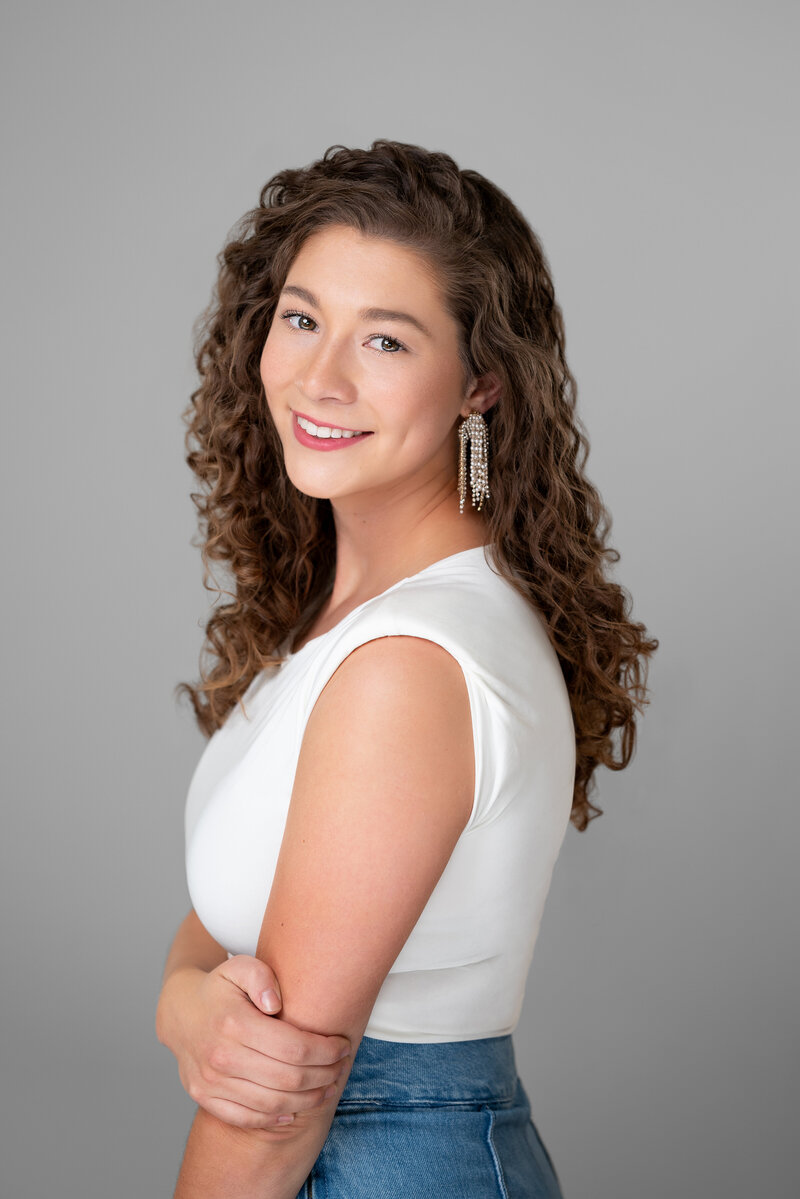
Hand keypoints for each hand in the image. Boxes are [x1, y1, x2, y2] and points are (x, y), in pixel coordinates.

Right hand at [157, 954, 350, 1129]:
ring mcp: (211, 1081)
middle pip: (287, 1079)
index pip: (293, 1048)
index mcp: (234, 1023)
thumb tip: (276, 1003)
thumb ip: (261, 976)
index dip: (325, 1051)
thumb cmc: (220, 988)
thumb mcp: (240, 967)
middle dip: (323, 1076)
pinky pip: (245, 1118)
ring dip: (306, 1100)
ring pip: (271, 1103)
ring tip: (326, 1088)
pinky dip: (273, 1119)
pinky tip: (294, 1109)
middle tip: (340, 1068)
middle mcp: (220, 1056)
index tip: (342, 1046)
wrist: (180, 1012)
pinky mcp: (204, 1097)